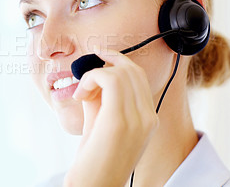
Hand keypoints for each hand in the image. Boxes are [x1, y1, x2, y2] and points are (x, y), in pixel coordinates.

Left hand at [64, 48, 158, 186]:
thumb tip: (91, 80)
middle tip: (86, 68)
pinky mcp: (119, 120)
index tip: (100, 55)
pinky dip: (91, 79)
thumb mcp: (100, 125)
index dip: (119, 61)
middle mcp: (148, 116)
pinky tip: (80, 95)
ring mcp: (138, 118)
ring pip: (121, 72)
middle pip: (133, 70)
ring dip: (95, 74)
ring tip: (82, 91)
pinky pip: (109, 80)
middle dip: (107, 61)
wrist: (95, 185)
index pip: (139, 77)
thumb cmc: (95, 159)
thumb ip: (100, 101)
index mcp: (148, 119)